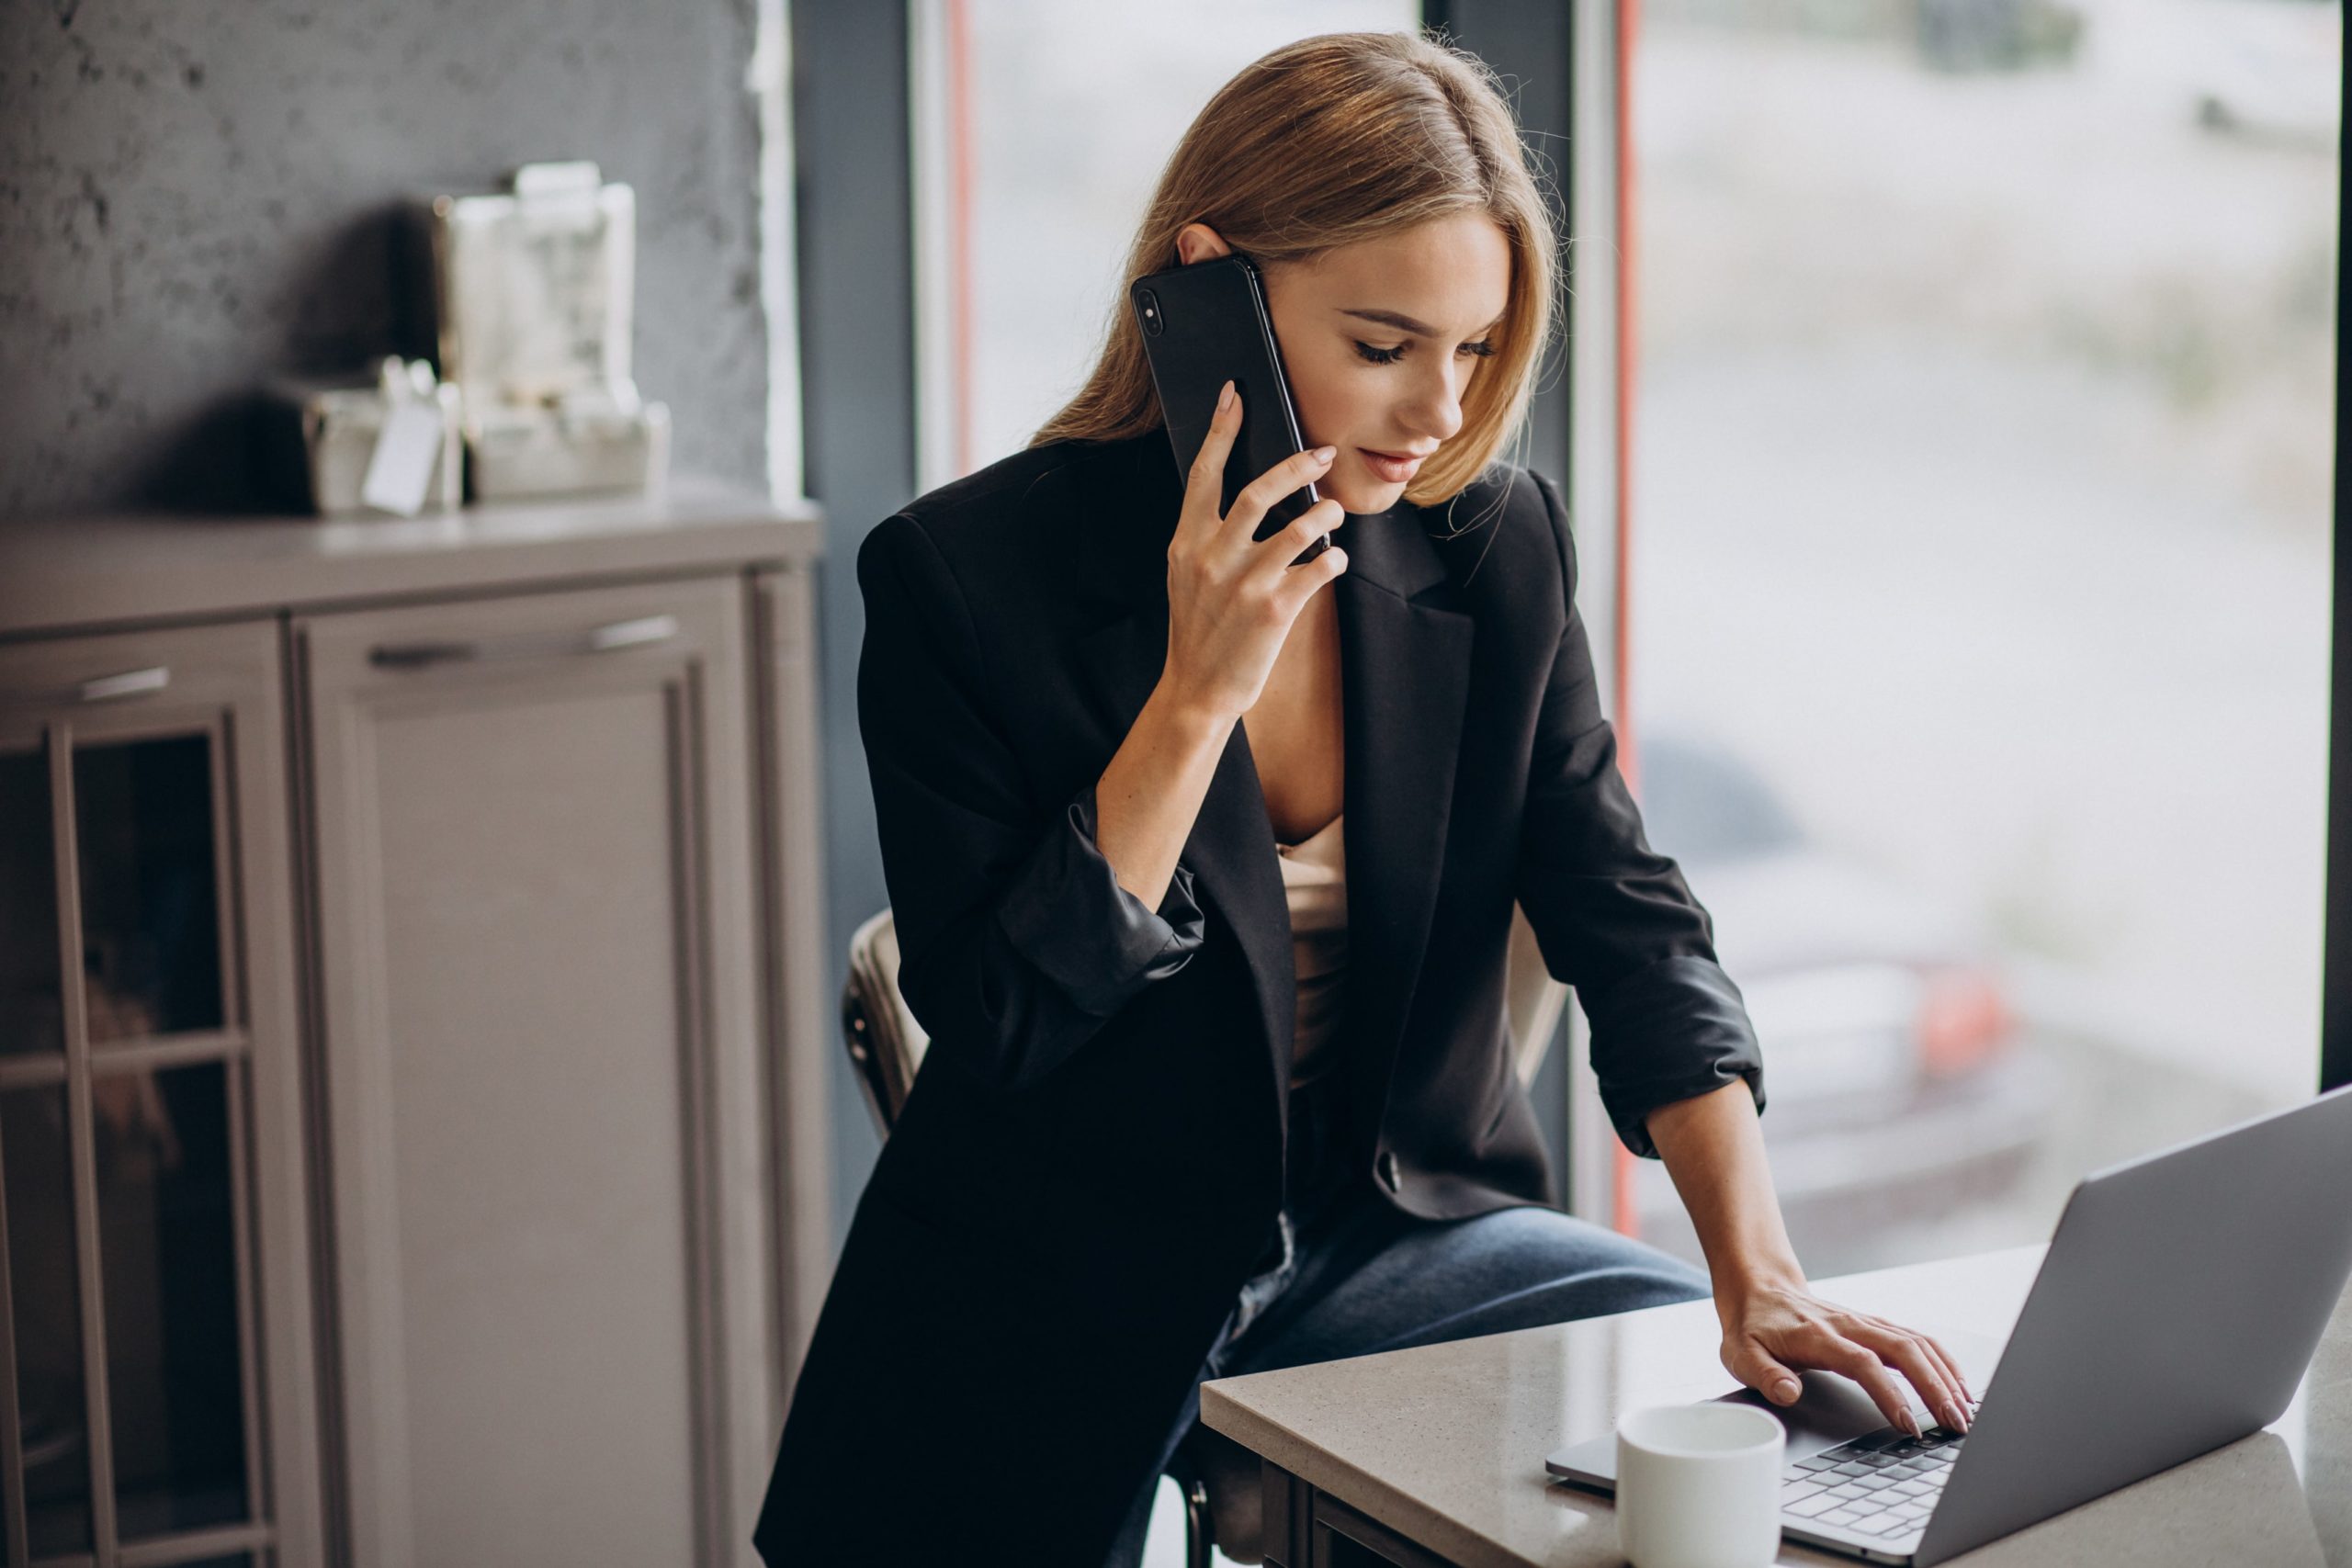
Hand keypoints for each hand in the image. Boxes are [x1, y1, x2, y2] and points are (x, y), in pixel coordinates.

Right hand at [1159, 381, 1348, 722]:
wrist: (1198, 689)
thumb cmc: (1198, 630)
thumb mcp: (1185, 576)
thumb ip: (1205, 537)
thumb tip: (1243, 498)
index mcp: (1186, 543)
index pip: (1203, 474)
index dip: (1220, 430)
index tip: (1234, 395)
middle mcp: (1211, 557)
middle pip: (1258, 491)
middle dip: (1296, 465)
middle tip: (1323, 453)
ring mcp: (1244, 584)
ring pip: (1298, 527)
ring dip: (1325, 513)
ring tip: (1333, 511)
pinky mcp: (1274, 610)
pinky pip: (1318, 568)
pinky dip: (1333, 557)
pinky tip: (1335, 558)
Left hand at [1718, 1276, 1978, 1437]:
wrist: (1759, 1288)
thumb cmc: (1752, 1327)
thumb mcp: (1740, 1354)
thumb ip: (1765, 1376)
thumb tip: (1789, 1393)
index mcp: (1819, 1336)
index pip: (1864, 1364)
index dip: (1890, 1394)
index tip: (1910, 1424)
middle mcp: (1849, 1325)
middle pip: (1904, 1351)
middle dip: (1935, 1387)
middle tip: (1955, 1423)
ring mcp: (1865, 1322)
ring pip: (1917, 1343)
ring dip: (1945, 1375)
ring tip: (1965, 1410)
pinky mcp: (1874, 1325)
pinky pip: (1916, 1339)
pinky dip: (1941, 1360)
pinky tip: (1957, 1383)